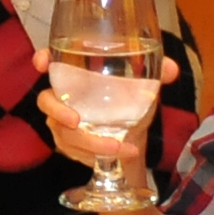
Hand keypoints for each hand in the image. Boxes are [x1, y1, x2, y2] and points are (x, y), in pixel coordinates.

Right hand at [30, 54, 175, 171]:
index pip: (51, 63)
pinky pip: (76, 151)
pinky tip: (122, 152)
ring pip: (64, 132)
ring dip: (90, 141)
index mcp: (77, 76)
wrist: (133, 140)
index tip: (43, 62)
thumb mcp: (145, 88)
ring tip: (118, 147)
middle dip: (58, 111)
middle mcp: (65, 98)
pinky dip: (98, 154)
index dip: (42, 60)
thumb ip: (158, 74)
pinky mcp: (69, 145)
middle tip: (77, 121)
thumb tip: (170, 68)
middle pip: (46, 101)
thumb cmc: (131, 105)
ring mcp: (63, 123)